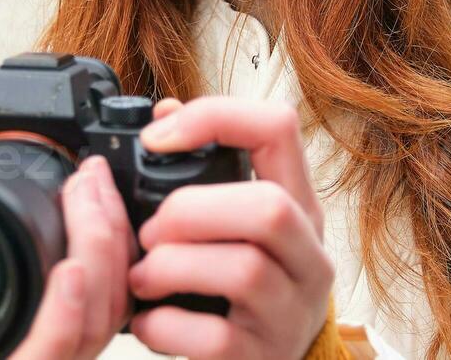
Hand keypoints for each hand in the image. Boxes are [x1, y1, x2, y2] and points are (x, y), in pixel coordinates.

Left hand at [128, 97, 334, 359]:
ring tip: (141, 277)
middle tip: (150, 231)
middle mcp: (308, 255)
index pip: (279, 129)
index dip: (214, 118)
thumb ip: (206, 174)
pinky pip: (216, 337)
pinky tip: (148, 321)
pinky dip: (165, 326)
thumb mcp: (239, 226)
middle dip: (191, 210)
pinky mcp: (263, 356)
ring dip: (171, 267)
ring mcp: (292, 310)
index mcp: (300, 205)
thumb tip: (164, 115)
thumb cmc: (247, 288)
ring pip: (244, 271)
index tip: (157, 139)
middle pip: (270, 208)